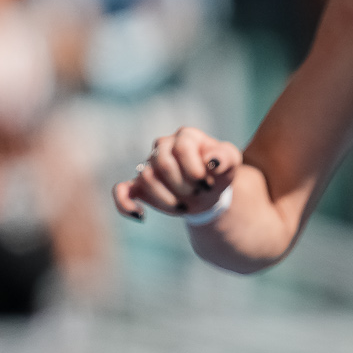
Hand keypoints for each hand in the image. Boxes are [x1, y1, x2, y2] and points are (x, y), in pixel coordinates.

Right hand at [114, 127, 241, 220]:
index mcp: (185, 136)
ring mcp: (149, 165)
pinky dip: (126, 204)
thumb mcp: (231, 163)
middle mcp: (163, 146)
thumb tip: (211, 160)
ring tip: (184, 207)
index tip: (207, 184)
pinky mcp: (139, 185)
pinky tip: (140, 215)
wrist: (209, 191)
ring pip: (146, 178)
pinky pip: (121, 191)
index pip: (181, 148)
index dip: (194, 170)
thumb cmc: (218, 173)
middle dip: (182, 186)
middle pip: (162, 163)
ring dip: (167, 199)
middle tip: (197, 194)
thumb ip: (226, 157)